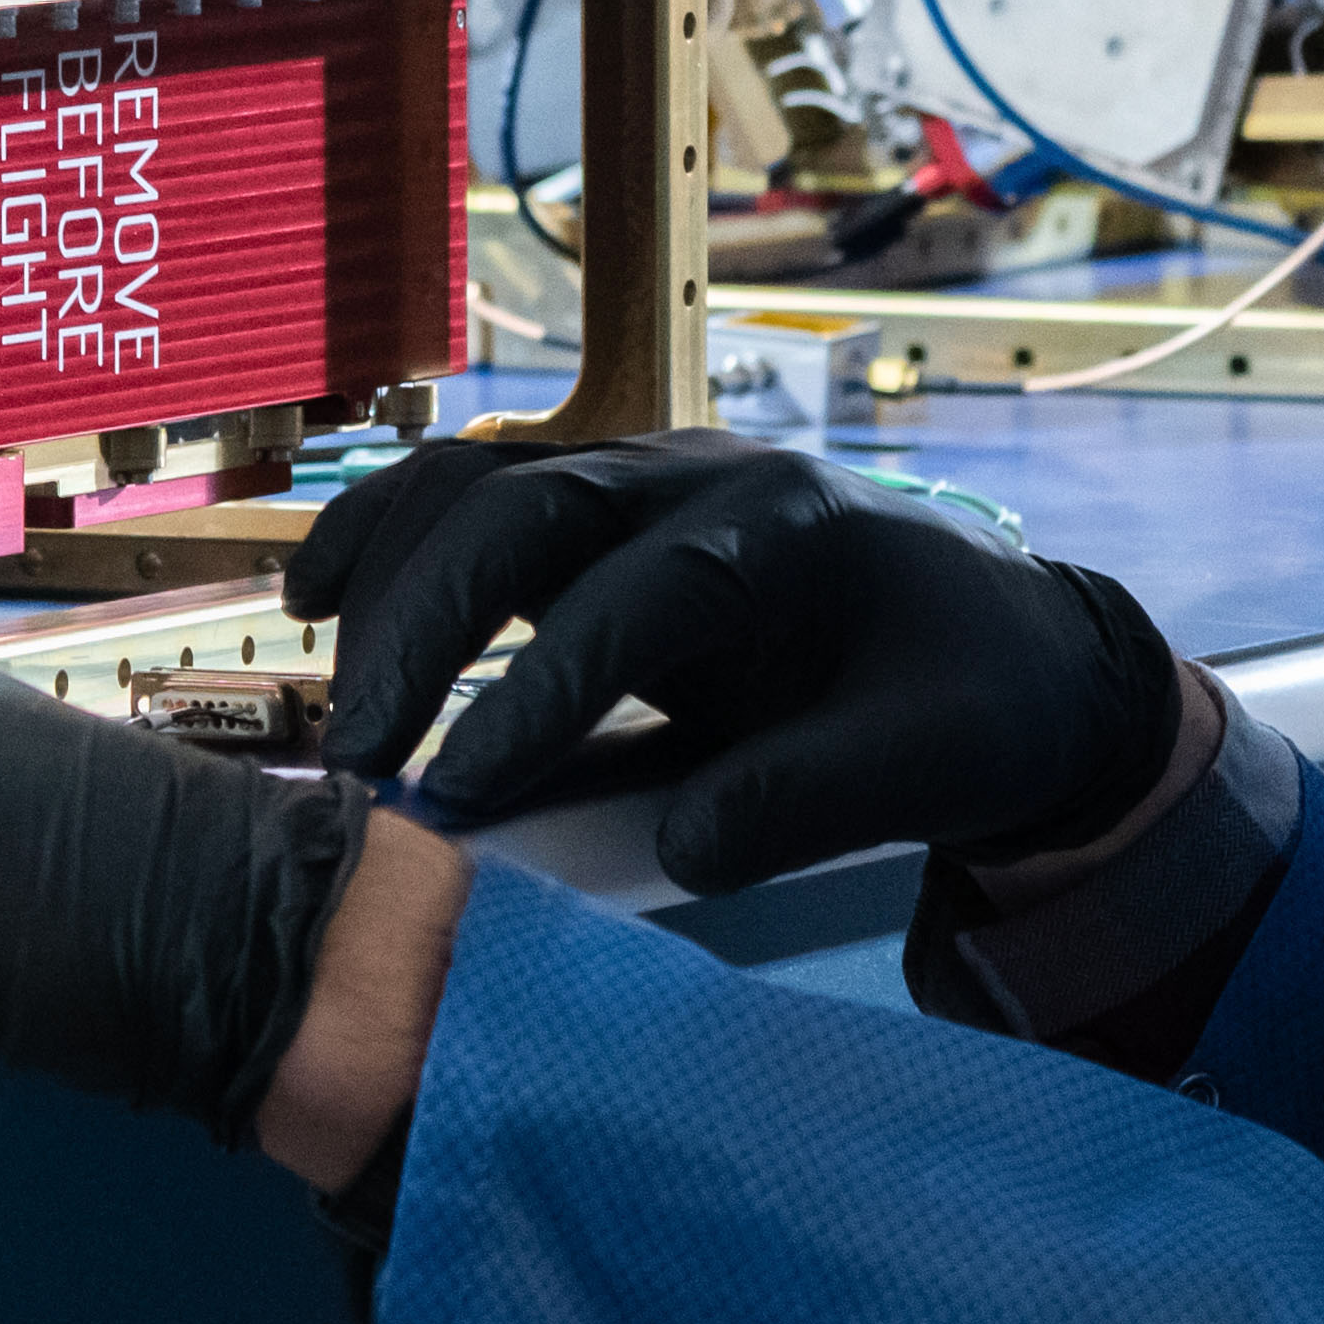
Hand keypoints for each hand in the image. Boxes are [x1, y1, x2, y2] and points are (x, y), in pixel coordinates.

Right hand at [283, 431, 1184, 894]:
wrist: (1007, 636)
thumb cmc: (969, 701)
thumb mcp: (928, 762)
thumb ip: (806, 799)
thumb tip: (673, 848)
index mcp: (786, 533)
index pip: (639, 596)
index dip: (543, 691)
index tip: (461, 794)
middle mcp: (697, 476)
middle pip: (528, 504)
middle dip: (429, 623)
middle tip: (364, 754)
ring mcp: (639, 474)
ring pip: (479, 480)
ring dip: (389, 577)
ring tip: (338, 706)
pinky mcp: (598, 500)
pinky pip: (469, 486)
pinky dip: (385, 532)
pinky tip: (316, 594)